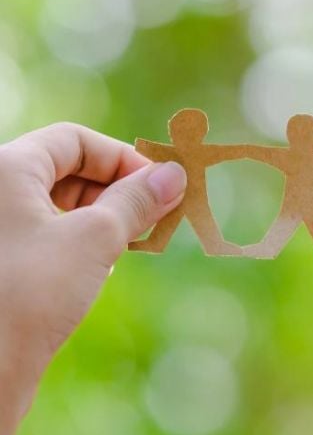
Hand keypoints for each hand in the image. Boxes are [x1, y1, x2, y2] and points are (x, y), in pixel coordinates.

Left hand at [0, 123, 185, 434]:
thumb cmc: (28, 293)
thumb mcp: (94, 239)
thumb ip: (136, 200)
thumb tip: (174, 174)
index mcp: (5, 167)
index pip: (73, 140)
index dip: (122, 158)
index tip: (161, 187)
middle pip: (66, 171)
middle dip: (117, 190)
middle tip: (158, 217)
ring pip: (59, 207)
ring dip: (104, 219)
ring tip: (136, 243)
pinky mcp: (2, 267)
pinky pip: (47, 237)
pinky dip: (82, 244)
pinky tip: (103, 268)